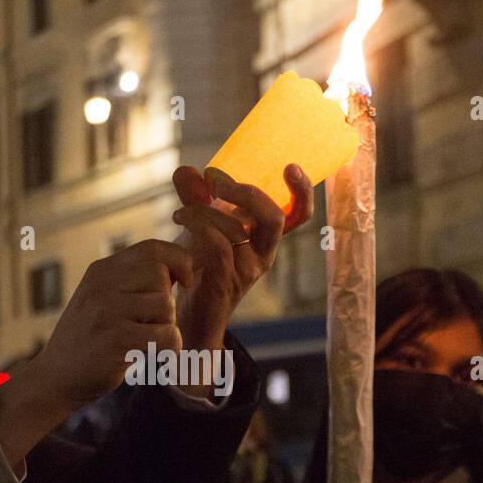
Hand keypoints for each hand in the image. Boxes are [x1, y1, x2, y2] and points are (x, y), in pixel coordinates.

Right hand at [0, 241, 193, 468]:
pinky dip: (171, 346)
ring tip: (148, 338)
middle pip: (160, 275)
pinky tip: (159, 353)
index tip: (185, 281)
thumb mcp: (102, 299)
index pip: (151, 248)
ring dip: (167, 325)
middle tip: (153, 323)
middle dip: (167, 300)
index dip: (178, 259)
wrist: (55, 378)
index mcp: (100, 271)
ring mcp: (106, 311)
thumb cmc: (89, 340)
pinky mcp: (116, 340)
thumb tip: (181, 266)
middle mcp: (101, 285)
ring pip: (165, 304)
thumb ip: (133, 281)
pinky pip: (165, 334)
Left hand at [169, 163, 312, 357]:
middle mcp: (263, 254)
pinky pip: (219, 248)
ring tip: (181, 211)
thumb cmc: (200, 268)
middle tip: (214, 182)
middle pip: (275, 218)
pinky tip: (179, 219)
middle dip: (246, 193)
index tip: (291, 167)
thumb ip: (196, 197)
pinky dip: (198, 227)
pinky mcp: (225, 284)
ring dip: (205, 211)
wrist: (188, 315)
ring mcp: (247, 272)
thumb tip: (187, 169)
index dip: (303, 192)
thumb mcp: (201, 227)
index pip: (298, 216)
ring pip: (236, 230)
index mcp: (265, 238)